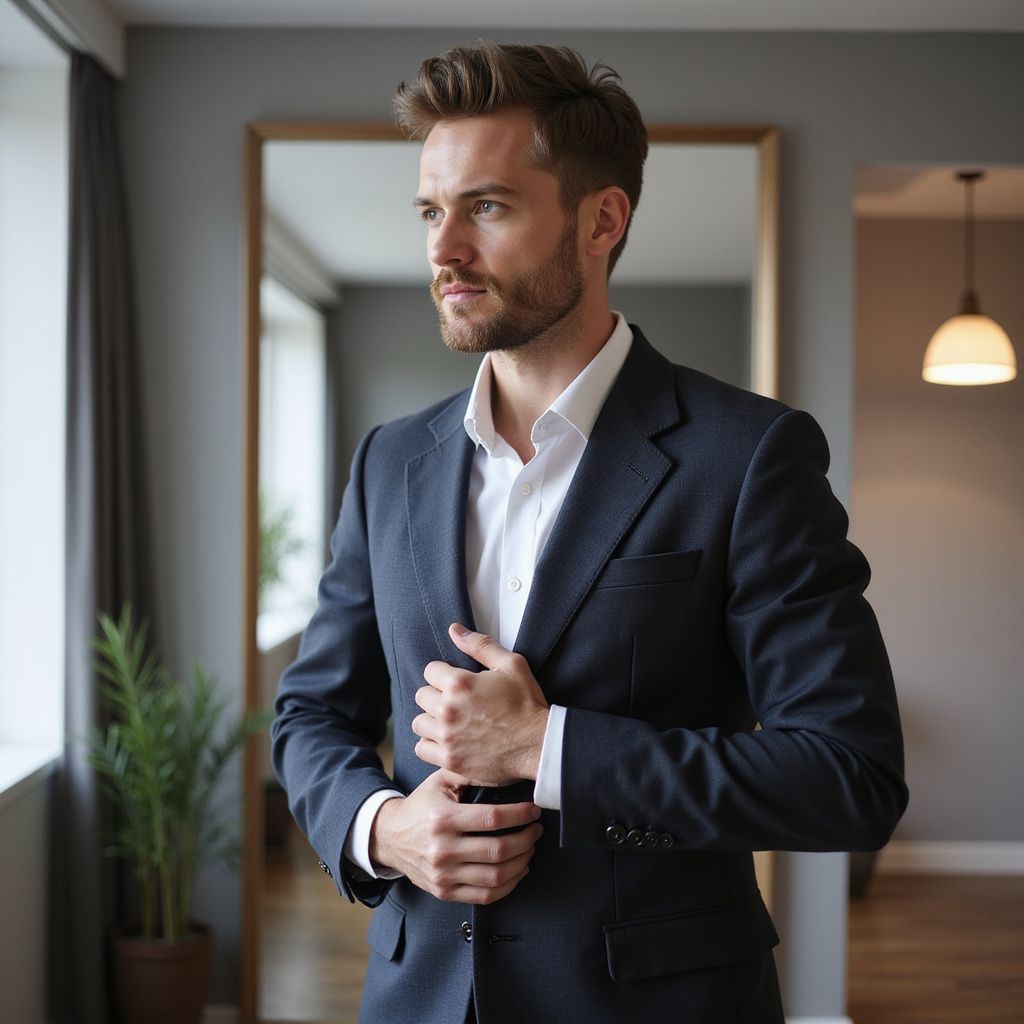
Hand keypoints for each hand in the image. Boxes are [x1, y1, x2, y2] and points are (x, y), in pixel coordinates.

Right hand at [369, 769, 542, 903]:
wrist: (390, 836)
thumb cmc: (421, 806)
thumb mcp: (439, 781)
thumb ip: (468, 774)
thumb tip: (502, 771)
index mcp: (444, 818)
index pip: (492, 819)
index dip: (520, 815)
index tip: (533, 811)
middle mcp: (443, 849)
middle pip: (498, 850)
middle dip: (526, 839)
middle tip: (536, 830)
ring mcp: (444, 874)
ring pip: (495, 877)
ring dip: (522, 863)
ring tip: (530, 848)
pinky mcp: (445, 892)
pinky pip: (485, 896)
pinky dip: (508, 885)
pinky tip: (517, 870)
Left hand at [413, 623, 549, 785]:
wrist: (539, 744)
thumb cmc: (527, 704)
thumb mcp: (511, 665)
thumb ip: (480, 645)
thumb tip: (454, 630)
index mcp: (459, 684)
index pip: (429, 670)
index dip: (444, 674)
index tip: (456, 683)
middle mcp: (448, 710)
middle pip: (421, 696)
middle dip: (436, 696)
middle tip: (455, 702)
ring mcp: (447, 737)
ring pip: (418, 723)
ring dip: (431, 720)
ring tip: (449, 722)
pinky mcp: (449, 760)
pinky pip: (421, 748)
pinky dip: (431, 744)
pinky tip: (447, 740)